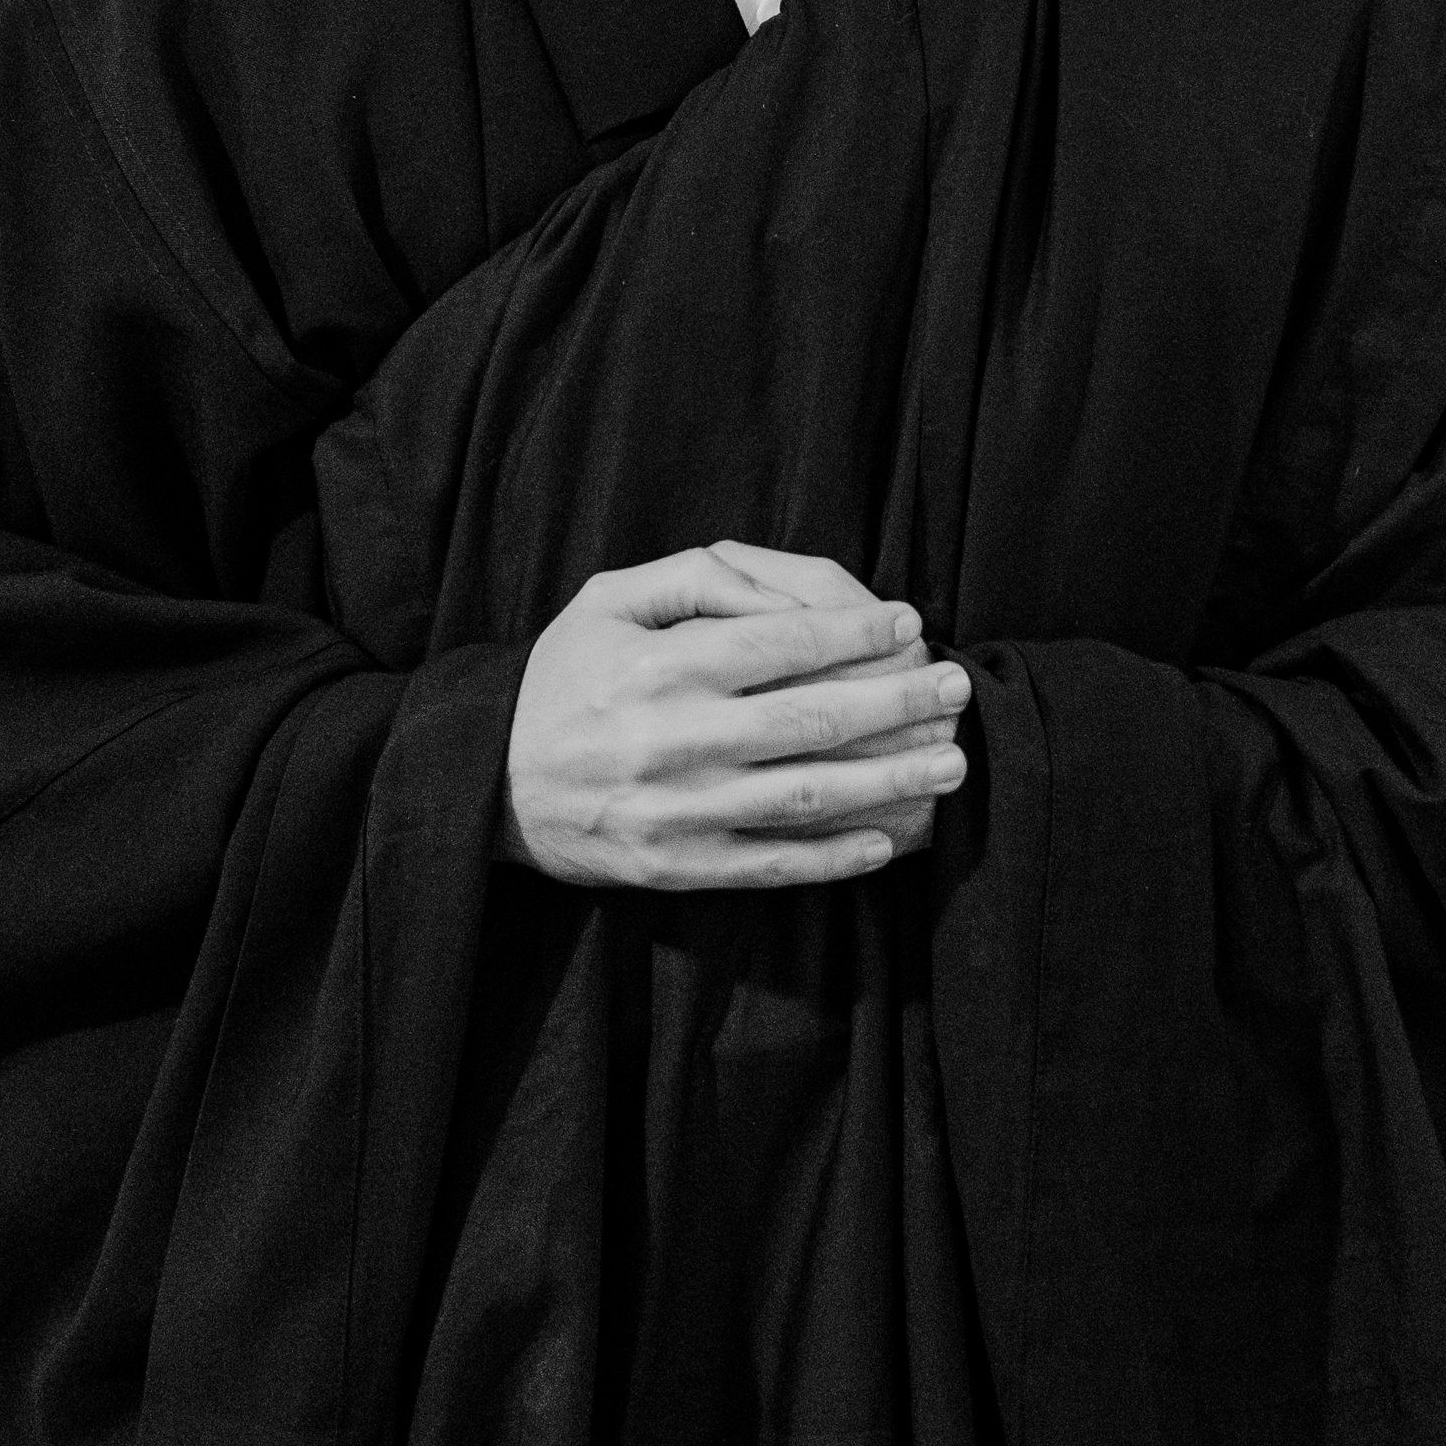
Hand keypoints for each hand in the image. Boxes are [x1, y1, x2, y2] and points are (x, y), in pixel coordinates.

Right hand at [498, 543, 970, 890]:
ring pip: (806, 795)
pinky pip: (773, 864)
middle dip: (896, 700)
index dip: (855, 631)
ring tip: (950, 762)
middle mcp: (675, 738)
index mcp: (660, 665)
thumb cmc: (562, 678)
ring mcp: (680, 811)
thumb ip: (690, 579)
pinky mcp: (678, 866)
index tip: (908, 619)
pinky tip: (888, 838)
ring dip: (890, 779)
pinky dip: (835, 856)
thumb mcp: (606, 602)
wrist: (489, 785)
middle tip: (956, 686)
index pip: (780, 643)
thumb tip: (774, 586)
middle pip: (812, 718)